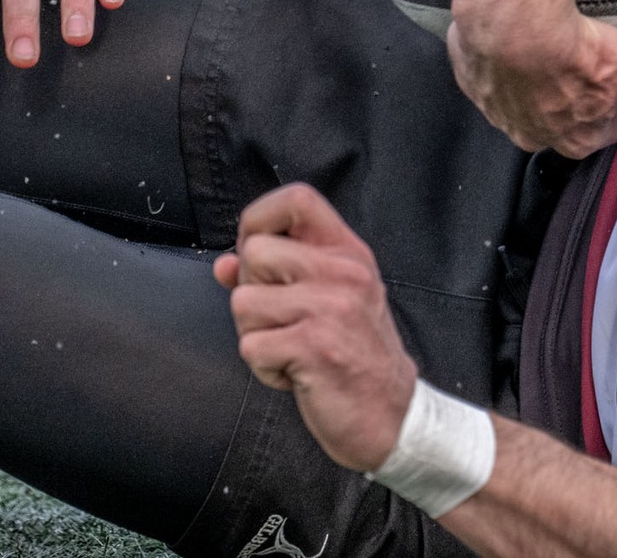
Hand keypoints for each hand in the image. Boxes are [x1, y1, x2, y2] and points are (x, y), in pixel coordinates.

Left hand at [212, 183, 417, 473]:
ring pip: (243, 302)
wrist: (392, 417)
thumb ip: (279, 275)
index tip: (256, 253)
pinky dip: (263, 367)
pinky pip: (250, 345)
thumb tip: (224, 265)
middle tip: (282, 321)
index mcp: (348, 254)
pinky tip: (294, 373)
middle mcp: (343, 273)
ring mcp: (330, 308)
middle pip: (255, 252)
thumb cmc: (355, 357)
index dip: (260, 218)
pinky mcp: (313, 346)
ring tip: (290, 350)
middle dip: (252, 292)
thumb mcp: (329, 301)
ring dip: (256, 335)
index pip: (298, 199)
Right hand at [446, 0, 616, 158]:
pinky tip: (517, 35)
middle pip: (562, 118)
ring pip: (523, 97)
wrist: (510, 17)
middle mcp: (529, 132)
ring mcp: (494, 107)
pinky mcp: (470, 76)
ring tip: (550, 43)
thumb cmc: (568, 48)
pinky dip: (504, 58)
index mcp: (571, 139)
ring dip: (536, 77)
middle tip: (586, 58)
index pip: (606, 131)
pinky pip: (491, 72)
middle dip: (576, 94)